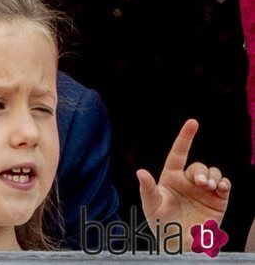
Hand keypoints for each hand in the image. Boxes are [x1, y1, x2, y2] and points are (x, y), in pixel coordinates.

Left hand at [136, 119, 229, 236]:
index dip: (185, 137)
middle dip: (201, 172)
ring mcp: (204, 190)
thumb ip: (148, 189)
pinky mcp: (218, 200)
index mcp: (171, 176)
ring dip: (213, 177)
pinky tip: (220, 188)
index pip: (179, 152)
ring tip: (208, 188)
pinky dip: (224, 183)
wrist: (179, 241)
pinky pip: (225, 185)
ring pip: (212, 173)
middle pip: (198, 166)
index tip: (193, 122)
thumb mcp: (152, 205)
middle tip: (200, 183)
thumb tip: (140, 172)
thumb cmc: (161, 222)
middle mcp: (188, 180)